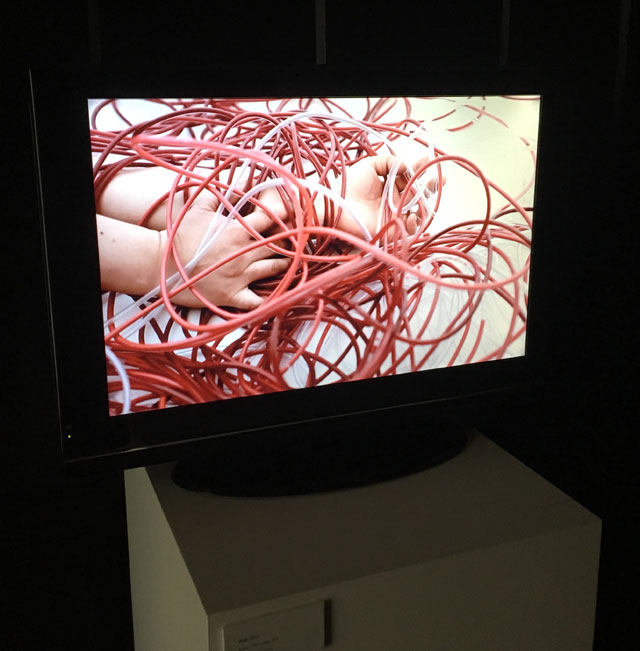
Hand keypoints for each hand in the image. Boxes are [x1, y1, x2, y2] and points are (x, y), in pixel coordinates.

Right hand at [163, 196, 290, 309]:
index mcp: (238, 231)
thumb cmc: (180, 234)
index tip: (290, 218)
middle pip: (279, 247)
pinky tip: (270, 293)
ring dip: (282, 266)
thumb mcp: (199, 207)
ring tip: (286, 262)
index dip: (285, 218)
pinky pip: (256, 301)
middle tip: (293, 242)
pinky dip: (266, 298)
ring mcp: (239, 277)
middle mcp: (244, 254)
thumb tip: (237, 180)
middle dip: (288, 243)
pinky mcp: (232, 296)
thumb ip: (221, 193)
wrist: (161, 263)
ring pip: (274, 270)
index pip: (273, 220)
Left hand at [335, 153, 439, 237]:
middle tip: (440, 178)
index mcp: (388, 187)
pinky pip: (411, 228)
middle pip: (418, 194)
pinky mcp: (393, 230)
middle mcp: (394, 201)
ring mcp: (395, 215)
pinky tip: (412, 212)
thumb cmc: (348, 186)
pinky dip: (415, 221)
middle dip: (431, 185)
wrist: (338, 207)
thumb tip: (407, 166)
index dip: (420, 169)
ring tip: (426, 191)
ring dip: (426, 201)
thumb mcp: (368, 165)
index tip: (428, 161)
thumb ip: (388, 161)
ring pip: (419, 210)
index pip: (409, 178)